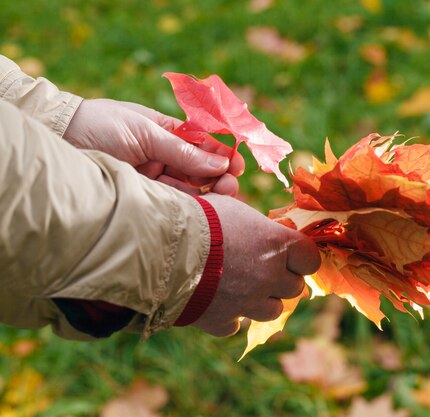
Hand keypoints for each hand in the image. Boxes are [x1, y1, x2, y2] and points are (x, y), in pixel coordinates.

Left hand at [63, 98, 244, 195]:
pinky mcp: (144, 196)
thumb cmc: (99, 125)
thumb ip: (182, 150)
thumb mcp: (145, 132)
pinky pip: (172, 200)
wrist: (59, 140)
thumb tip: (220, 162)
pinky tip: (203, 206)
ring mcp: (154, 176)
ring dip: (208, 191)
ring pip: (189, 186)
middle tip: (231, 185)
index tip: (239, 164)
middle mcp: (163, 155)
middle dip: (219, 175)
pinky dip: (189, 203)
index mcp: (166, 131)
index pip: (202, 143)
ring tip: (223, 195)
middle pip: (200, 167)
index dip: (222, 152)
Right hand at [191, 194, 320, 336]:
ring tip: (243, 285)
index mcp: (278, 245)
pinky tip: (217, 300)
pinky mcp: (224, 320)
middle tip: (263, 268)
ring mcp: (249, 303)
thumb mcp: (235, 210)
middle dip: (282, 279)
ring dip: (262, 300)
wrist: (162, 248)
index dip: (302, 258)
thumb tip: (268, 235)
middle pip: (295, 287)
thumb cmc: (200, 218)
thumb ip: (259, 229)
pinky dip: (230, 315)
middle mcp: (270, 277)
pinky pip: (237, 324)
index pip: (311, 259)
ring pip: (273, 310)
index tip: (292, 254)